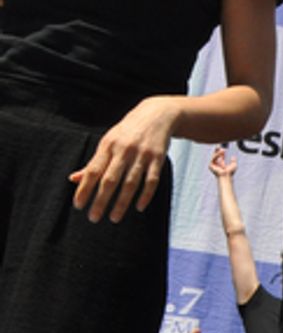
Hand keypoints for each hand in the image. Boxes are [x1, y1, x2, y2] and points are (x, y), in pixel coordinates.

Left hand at [70, 95, 179, 222]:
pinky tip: (139, 207)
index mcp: (108, 146)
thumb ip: (94, 162)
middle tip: (93, 218)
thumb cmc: (127, 132)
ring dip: (122, 202)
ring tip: (114, 218)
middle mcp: (124, 150)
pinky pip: (152, 180)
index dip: (84, 189)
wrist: (157, 115)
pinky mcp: (158, 158)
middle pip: (110, 179)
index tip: (78, 206)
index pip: (93, 171)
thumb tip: (74, 179)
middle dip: (100, 200)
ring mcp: (142, 154)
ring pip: (130, 183)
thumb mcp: (108, 142)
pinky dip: (145, 195)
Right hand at [208, 146, 236, 178]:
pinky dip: (217, 155)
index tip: (223, 147)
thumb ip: (233, 161)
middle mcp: (217, 163)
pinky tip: (221, 153)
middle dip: (217, 150)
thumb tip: (233, 156)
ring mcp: (213, 164)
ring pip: (214, 156)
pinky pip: (213, 159)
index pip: (220, 156)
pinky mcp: (210, 165)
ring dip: (218, 152)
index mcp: (221, 163)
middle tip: (219, 145)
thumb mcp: (233, 165)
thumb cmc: (230, 173)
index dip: (221, 151)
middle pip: (215, 155)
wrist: (226, 176)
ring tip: (223, 149)